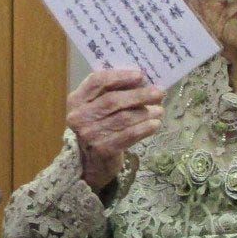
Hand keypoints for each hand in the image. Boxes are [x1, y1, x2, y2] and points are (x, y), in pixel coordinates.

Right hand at [66, 70, 163, 191]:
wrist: (92, 161)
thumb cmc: (100, 126)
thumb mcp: (97, 107)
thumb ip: (113, 92)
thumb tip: (143, 81)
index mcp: (76, 100)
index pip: (97, 81)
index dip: (120, 76)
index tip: (141, 75)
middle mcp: (79, 116)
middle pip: (112, 100)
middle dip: (139, 95)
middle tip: (159, 93)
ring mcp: (90, 134)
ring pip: (123, 118)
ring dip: (145, 113)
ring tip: (160, 110)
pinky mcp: (103, 149)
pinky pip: (128, 135)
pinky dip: (144, 128)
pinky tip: (155, 124)